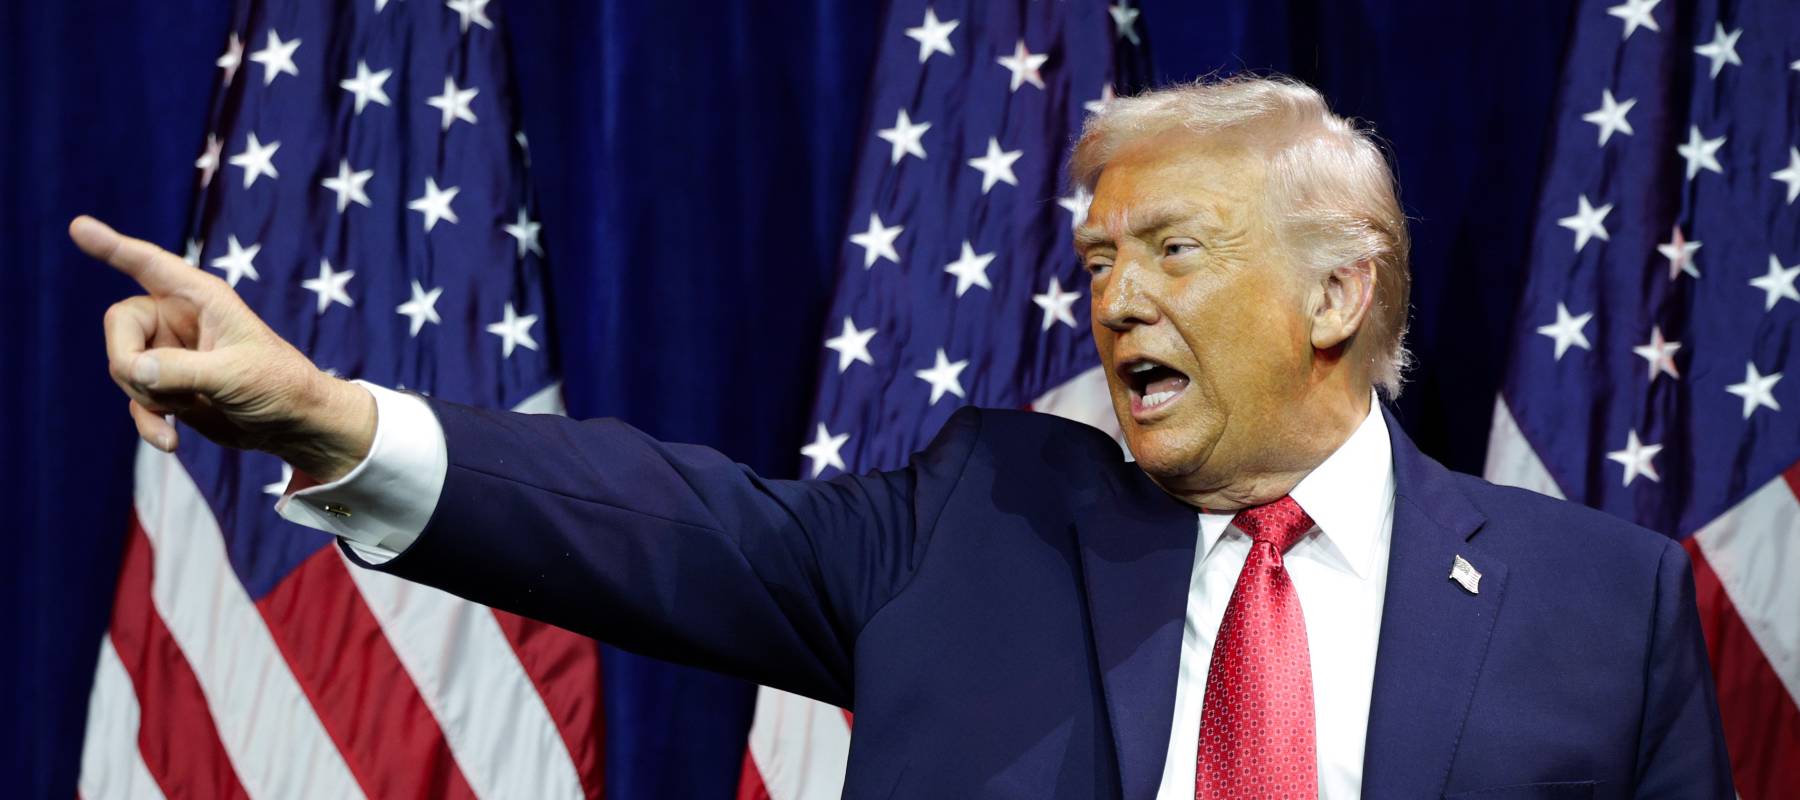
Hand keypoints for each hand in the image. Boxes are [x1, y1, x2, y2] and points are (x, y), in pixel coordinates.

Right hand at [72, 216, 375, 482]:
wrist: (294, 425)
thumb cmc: (280, 385)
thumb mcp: (235, 376)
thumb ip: (183, 371)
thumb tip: (132, 368)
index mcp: (201, 298)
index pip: (149, 265)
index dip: (112, 246)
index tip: (79, 226)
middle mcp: (179, 319)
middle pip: (120, 325)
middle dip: (128, 361)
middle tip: (156, 390)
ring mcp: (170, 353)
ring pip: (124, 367)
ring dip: (148, 397)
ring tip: (192, 407)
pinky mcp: (168, 386)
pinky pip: (136, 399)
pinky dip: (148, 421)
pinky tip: (169, 441)